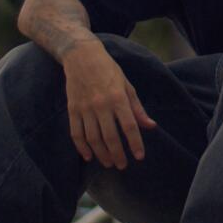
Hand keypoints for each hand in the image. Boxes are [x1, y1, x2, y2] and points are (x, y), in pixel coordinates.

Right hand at [58, 38, 155, 168]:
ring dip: (101, 154)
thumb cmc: (108, 70)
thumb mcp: (127, 86)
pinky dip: (82, 147)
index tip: (139, 156)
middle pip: (110, 136)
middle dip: (117, 154)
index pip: (129, 126)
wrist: (81, 56)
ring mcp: (85, 108)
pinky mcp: (72, 109)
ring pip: (93, 138)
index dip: (135, 143)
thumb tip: (150, 126)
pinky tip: (89, 156)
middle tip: (122, 165)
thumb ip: (137, 108)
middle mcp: (101, 104)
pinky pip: (76, 133)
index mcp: (118, 97)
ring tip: (109, 163)